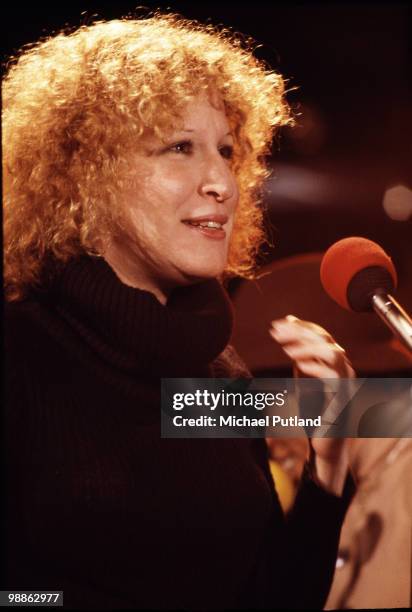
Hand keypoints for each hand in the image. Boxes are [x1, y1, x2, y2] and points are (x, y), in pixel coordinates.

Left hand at [269, 314, 355, 494]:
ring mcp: (346, 383)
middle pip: (326, 339)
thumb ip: (299, 354)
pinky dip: (315, 367)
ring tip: (286, 349)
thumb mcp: (302, 377)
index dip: (300, 326)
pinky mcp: (343, 399)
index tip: (278, 324)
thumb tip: (288, 326)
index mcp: (334, 362)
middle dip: (299, 332)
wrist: (325, 443)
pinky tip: (298, 365)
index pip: (321, 334)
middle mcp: (344, 369)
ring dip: (308, 347)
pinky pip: (333, 377)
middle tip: (276, 332)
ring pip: (333, 353)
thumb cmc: (315, 410)